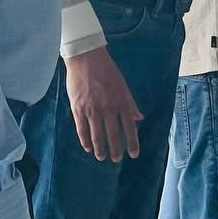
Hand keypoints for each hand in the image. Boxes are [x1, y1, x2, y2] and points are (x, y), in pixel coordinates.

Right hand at [64, 46, 142, 162]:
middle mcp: (108, 108)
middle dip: (116, 149)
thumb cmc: (107, 71)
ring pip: (97, 135)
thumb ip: (130, 103)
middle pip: (113, 134)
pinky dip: (85, 140)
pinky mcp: (78, 108)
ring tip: (102, 157)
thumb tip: (139, 118)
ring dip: (100, 148)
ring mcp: (92, 109)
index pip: (129, 127)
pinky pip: (82, 129)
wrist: (87, 59)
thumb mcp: (123, 86)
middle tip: (116, 160)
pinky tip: (88, 148)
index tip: (134, 154)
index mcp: (122, 101)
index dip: (132, 142)